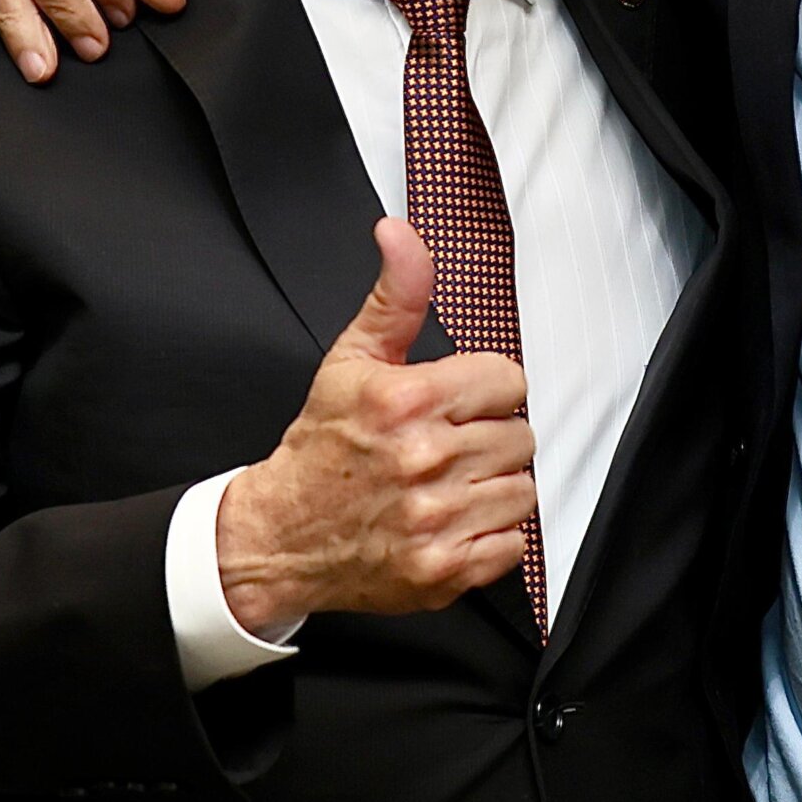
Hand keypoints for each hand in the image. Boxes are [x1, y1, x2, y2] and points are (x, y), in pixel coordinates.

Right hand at [215, 219, 535, 630]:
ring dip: (493, 486)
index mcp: (407, 399)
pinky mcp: (443, 569)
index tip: (458, 403)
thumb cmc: (320, 447)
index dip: (486, 390)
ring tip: (450, 484)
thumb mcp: (351, 358)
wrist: (279, 535)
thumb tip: (401, 233)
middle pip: (520, 435)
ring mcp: (435, 519)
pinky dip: (490, 536)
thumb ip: (396, 294)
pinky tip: (452, 521)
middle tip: (447, 447)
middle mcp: (425, 459)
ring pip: (522, 488)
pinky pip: (512, 543)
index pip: (509, 381)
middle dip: (488, 437)